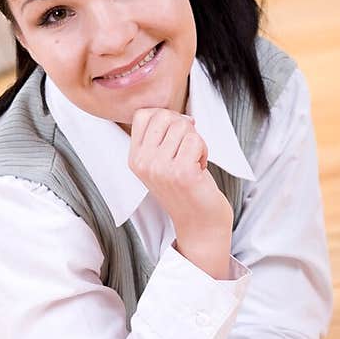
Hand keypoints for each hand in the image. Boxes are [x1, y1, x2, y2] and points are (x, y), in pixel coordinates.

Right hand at [128, 107, 232, 238]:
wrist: (198, 223)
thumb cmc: (184, 190)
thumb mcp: (160, 164)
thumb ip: (160, 138)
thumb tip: (182, 116)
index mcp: (135, 159)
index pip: (143, 115)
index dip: (166, 117)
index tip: (176, 135)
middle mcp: (143, 163)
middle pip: (164, 116)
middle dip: (183, 127)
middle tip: (187, 150)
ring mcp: (161, 168)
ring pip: (183, 126)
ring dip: (196, 141)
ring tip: (193, 161)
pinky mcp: (182, 173)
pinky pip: (196, 139)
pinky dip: (204, 150)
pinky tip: (200, 167)